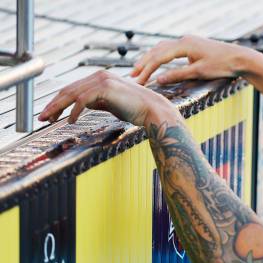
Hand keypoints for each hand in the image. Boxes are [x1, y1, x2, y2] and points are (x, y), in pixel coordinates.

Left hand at [39, 70, 179, 126]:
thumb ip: (97, 102)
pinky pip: (82, 100)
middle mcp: (99, 76)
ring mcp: (102, 80)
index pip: (73, 89)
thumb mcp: (111, 104)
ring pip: (72, 94)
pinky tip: (70, 121)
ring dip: (58, 108)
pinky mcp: (105, 88)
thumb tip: (81, 106)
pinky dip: (74, 111)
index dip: (59, 101)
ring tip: (50, 119)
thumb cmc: (136, 109)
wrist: (152, 110)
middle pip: (68, 90)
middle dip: (53, 104)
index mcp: (101, 78)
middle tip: (43, 117)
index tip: (50, 113)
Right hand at [130, 35, 253, 84]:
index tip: (138, 81)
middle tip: (132, 76)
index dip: (147, 69)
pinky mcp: (192, 46)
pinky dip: (161, 57)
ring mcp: (188, 42)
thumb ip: (178, 75)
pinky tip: (156, 64)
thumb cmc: (222, 66)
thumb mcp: (199, 72)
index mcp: (184, 45)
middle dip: (144, 63)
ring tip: (140, 70)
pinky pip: (171, 50)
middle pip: (157, 51)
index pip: (159, 57)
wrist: (240, 58)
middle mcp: (184, 40)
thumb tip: (158, 80)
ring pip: (163, 49)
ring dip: (151, 59)